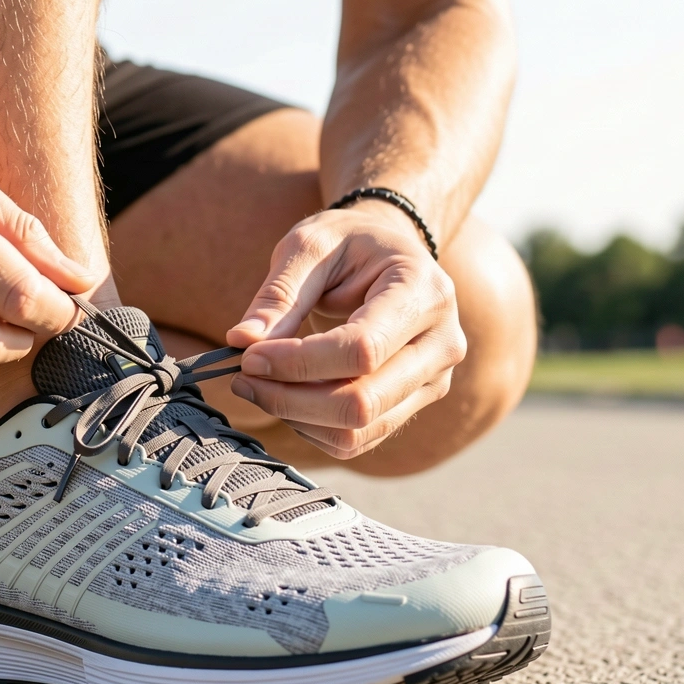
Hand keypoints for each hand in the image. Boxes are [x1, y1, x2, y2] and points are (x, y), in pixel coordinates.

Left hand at [225, 201, 465, 458]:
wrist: (391, 254)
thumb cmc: (350, 243)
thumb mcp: (311, 243)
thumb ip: (278, 294)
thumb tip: (241, 341)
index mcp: (423, 292)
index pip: (362, 349)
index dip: (298, 362)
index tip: (248, 355)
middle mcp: (441, 343)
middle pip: (363, 402)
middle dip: (289, 398)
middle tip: (242, 376)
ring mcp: (433, 380)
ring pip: (358, 430)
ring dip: (295, 418)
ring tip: (258, 385)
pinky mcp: (413, 404)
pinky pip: (358, 440)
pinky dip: (311, 428)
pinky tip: (287, 396)